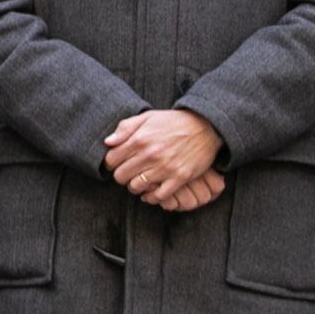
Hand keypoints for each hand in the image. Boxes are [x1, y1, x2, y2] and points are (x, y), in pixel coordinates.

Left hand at [105, 109, 223, 208]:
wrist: (206, 126)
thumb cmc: (173, 122)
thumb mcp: (148, 117)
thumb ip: (125, 128)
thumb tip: (108, 142)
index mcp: (139, 140)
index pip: (111, 160)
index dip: (112, 163)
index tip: (118, 163)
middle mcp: (150, 155)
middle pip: (121, 176)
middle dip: (122, 175)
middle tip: (130, 172)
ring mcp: (165, 168)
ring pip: (136, 187)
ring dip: (136, 186)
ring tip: (141, 180)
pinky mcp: (179, 177)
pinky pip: (158, 196)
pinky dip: (152, 196)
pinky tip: (153, 190)